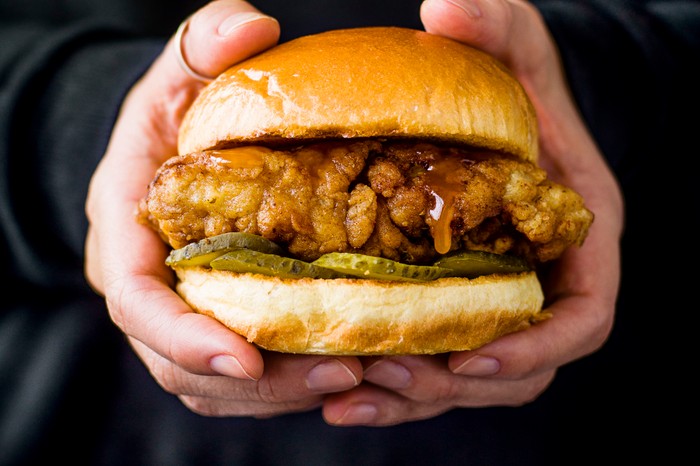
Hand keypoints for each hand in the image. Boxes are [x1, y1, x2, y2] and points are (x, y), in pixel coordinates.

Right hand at [84, 0, 362, 416]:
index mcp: (127, 233)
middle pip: (183, 363)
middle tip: (339, 373)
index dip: (182, 338)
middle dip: (258, 382)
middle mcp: (151, 287)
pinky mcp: (218, 327)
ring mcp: (183, 315)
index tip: (244, 359)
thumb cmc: (175, 116)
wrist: (173, 155)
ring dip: (284, 392)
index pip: (137, 302)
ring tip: (358, 375)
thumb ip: (204, 43)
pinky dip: (291, 385)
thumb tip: (253, 24)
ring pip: (219, 385)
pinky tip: (348, 367)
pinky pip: (247, 379)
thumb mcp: (181, 73)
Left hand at [320, 0, 623, 425]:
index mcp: (576, 234)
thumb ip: (496, 24)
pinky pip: (430, 360)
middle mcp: (542, 277)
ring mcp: (496, 295)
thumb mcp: (511, 43)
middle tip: (381, 372)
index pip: (582, 318)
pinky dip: (389, 382)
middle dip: (452, 383)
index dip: (534, 349)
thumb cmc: (510, 81)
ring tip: (344, 392)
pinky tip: (334, 389)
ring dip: (410, 393)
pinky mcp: (452, 304)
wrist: (488, 108)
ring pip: (467, 376)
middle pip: (516, 366)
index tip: (469, 360)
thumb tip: (449, 5)